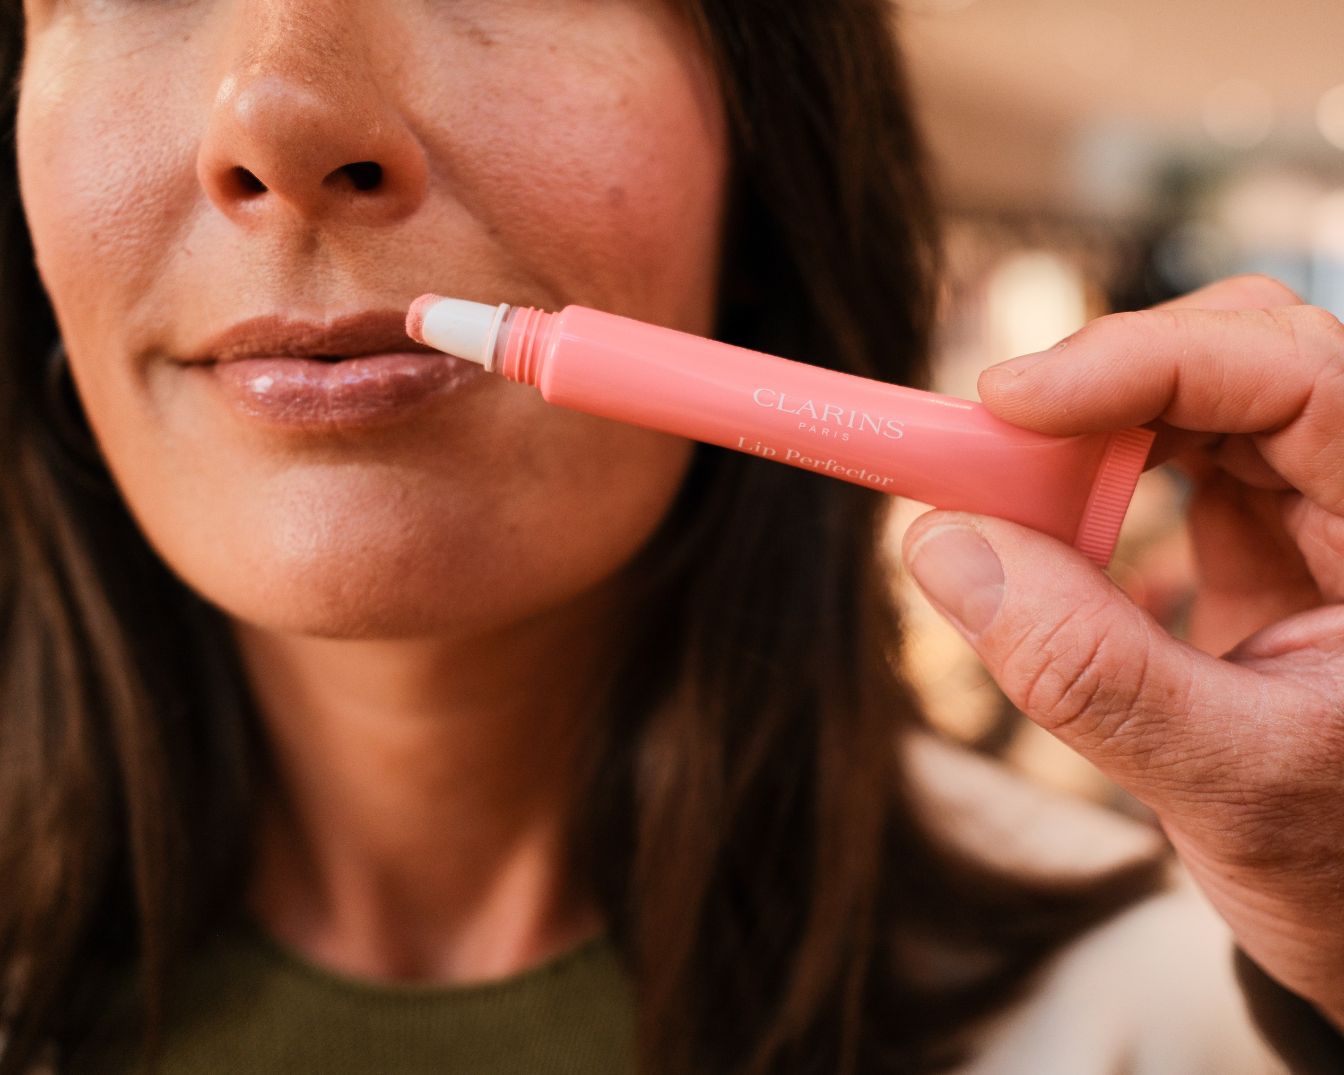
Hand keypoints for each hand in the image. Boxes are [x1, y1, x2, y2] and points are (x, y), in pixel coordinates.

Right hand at [902, 275, 1343, 1026]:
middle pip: (1242, 352)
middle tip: (986, 444)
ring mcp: (1321, 499)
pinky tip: (1050, 521)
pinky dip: (1086, 469)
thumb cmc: (1342, 864)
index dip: (1146, 364)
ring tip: (1006, 493)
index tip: (1009, 401)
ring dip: (1085, 425)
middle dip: (1103, 383)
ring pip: (1197, 388)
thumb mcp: (1228, 784)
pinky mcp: (1267, 521)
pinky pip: (1168, 445)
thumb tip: (945, 547)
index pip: (1296, 377)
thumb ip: (1089, 672)